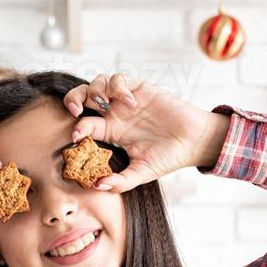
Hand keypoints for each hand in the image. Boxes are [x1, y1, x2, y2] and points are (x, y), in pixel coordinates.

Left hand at [63, 73, 229, 192]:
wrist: (193, 142)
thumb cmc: (168, 157)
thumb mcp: (141, 173)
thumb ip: (120, 181)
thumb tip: (97, 186)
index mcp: (110, 132)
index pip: (84, 125)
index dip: (76, 129)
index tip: (76, 138)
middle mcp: (114, 114)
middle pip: (83, 98)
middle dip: (73, 99)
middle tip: (75, 110)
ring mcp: (125, 100)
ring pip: (98, 83)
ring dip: (94, 90)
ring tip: (104, 104)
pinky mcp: (139, 88)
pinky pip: (119, 79)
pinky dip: (119, 88)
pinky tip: (130, 102)